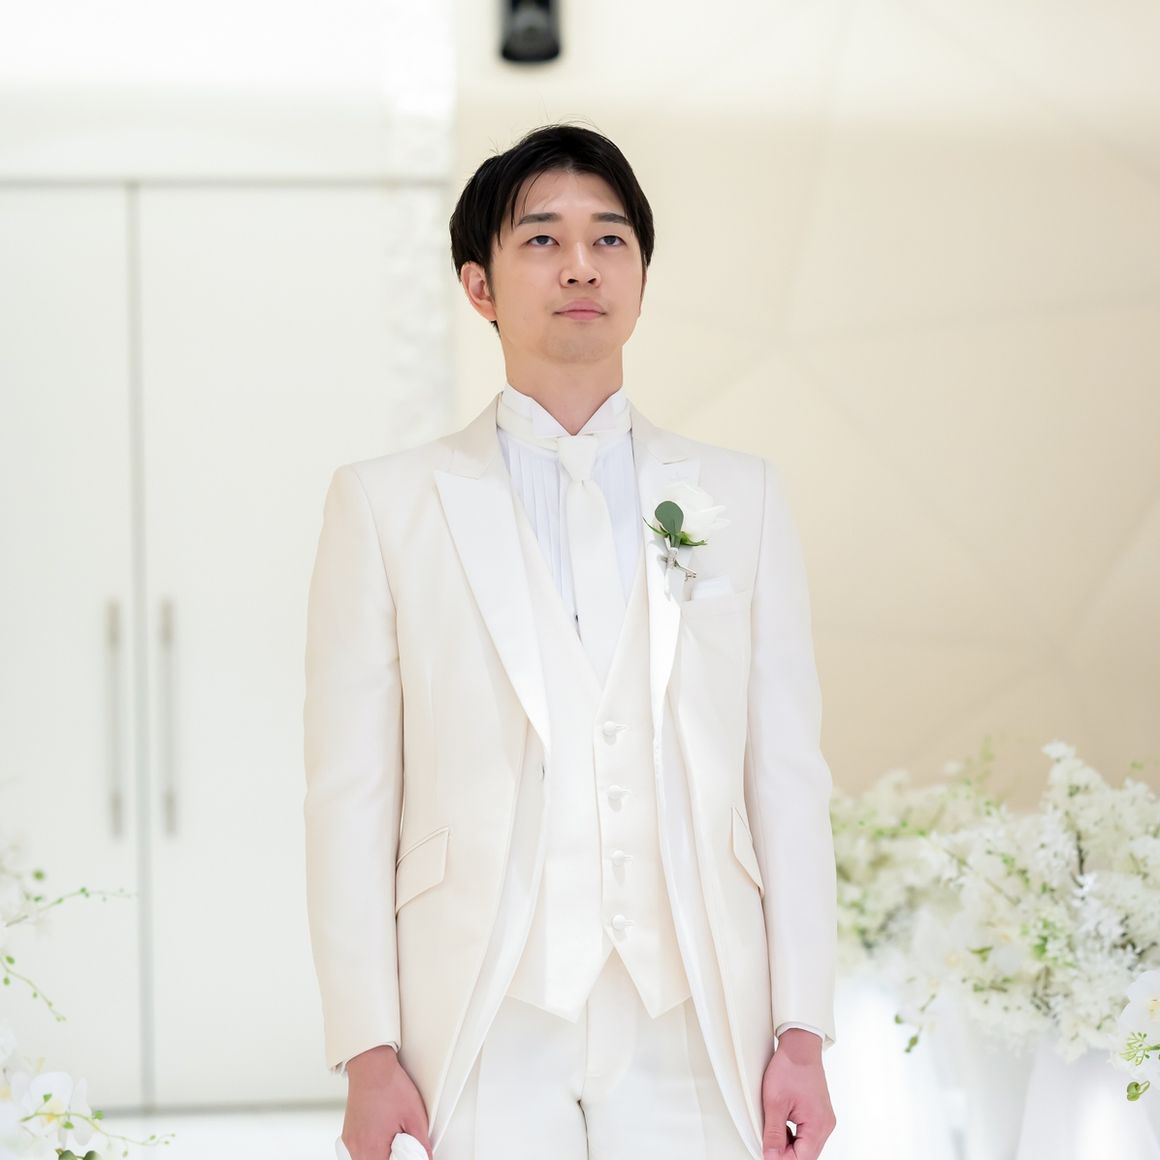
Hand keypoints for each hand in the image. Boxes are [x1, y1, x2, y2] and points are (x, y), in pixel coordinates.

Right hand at [341, 1045, 434, 1159]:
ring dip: (382, 1155)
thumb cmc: (390, 1086)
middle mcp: (356, 1150)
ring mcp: (349, 1144)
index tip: (408, 1153)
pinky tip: (382, 1134)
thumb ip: (421, 1145)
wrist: (371, 1065)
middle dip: (392, 1158)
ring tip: (393, 1138)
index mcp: (373, 1150)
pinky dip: (372, 1149)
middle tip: (402, 1143)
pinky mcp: (347, 1136)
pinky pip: (360, 1153)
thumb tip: (426, 1159)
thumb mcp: (414, 1117)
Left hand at [760, 1029, 835, 1159]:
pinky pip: (807, 1134)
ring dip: (789, 1144)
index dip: (781, 1159)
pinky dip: (794, 1135)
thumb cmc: (790, 1067)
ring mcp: (824, 1120)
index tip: (767, 1153)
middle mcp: (825, 1125)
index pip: (801, 1159)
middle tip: (768, 1141)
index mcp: (817, 1125)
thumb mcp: (774, 1102)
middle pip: (805, 1155)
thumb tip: (770, 1156)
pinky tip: (782, 1124)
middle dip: (785, 1152)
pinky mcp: (819, 1114)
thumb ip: (773, 1133)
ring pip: (806, 1146)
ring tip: (773, 1129)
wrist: (799, 1046)